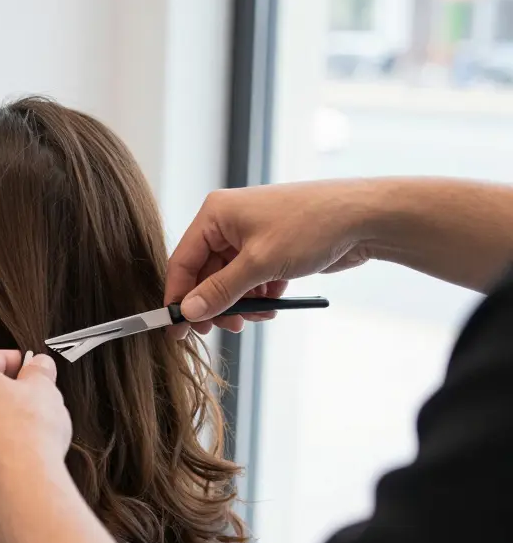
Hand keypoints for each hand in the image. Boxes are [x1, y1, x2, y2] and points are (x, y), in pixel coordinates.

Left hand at [0, 351, 71, 521]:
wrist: (20, 489)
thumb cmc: (28, 435)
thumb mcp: (43, 390)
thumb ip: (39, 372)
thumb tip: (39, 366)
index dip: (16, 362)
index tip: (30, 368)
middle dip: (1, 393)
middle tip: (29, 399)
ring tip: (21, 429)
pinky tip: (9, 452)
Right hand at [166, 180, 375, 336]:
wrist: (365, 217)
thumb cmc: (311, 225)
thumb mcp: (260, 263)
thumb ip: (220, 290)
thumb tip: (190, 312)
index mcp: (216, 214)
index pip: (182, 261)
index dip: (178, 296)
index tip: (177, 327)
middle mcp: (228, 223)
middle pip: (205, 274)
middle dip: (216, 303)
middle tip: (225, 327)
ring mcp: (250, 235)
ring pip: (229, 280)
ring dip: (240, 303)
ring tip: (257, 316)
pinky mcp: (270, 248)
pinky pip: (251, 279)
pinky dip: (258, 296)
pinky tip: (273, 303)